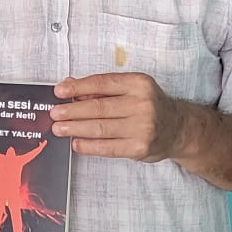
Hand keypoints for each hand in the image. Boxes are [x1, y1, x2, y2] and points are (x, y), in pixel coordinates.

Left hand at [51, 72, 200, 161]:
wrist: (177, 129)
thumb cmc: (149, 105)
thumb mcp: (131, 89)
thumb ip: (102, 88)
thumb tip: (69, 86)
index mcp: (138, 83)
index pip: (102, 83)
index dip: (77, 87)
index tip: (59, 91)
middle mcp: (142, 104)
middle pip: (98, 107)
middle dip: (72, 111)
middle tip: (54, 114)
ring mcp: (142, 127)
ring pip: (100, 128)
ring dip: (76, 128)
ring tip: (59, 129)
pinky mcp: (139, 147)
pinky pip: (107, 147)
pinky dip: (88, 146)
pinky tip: (76, 143)